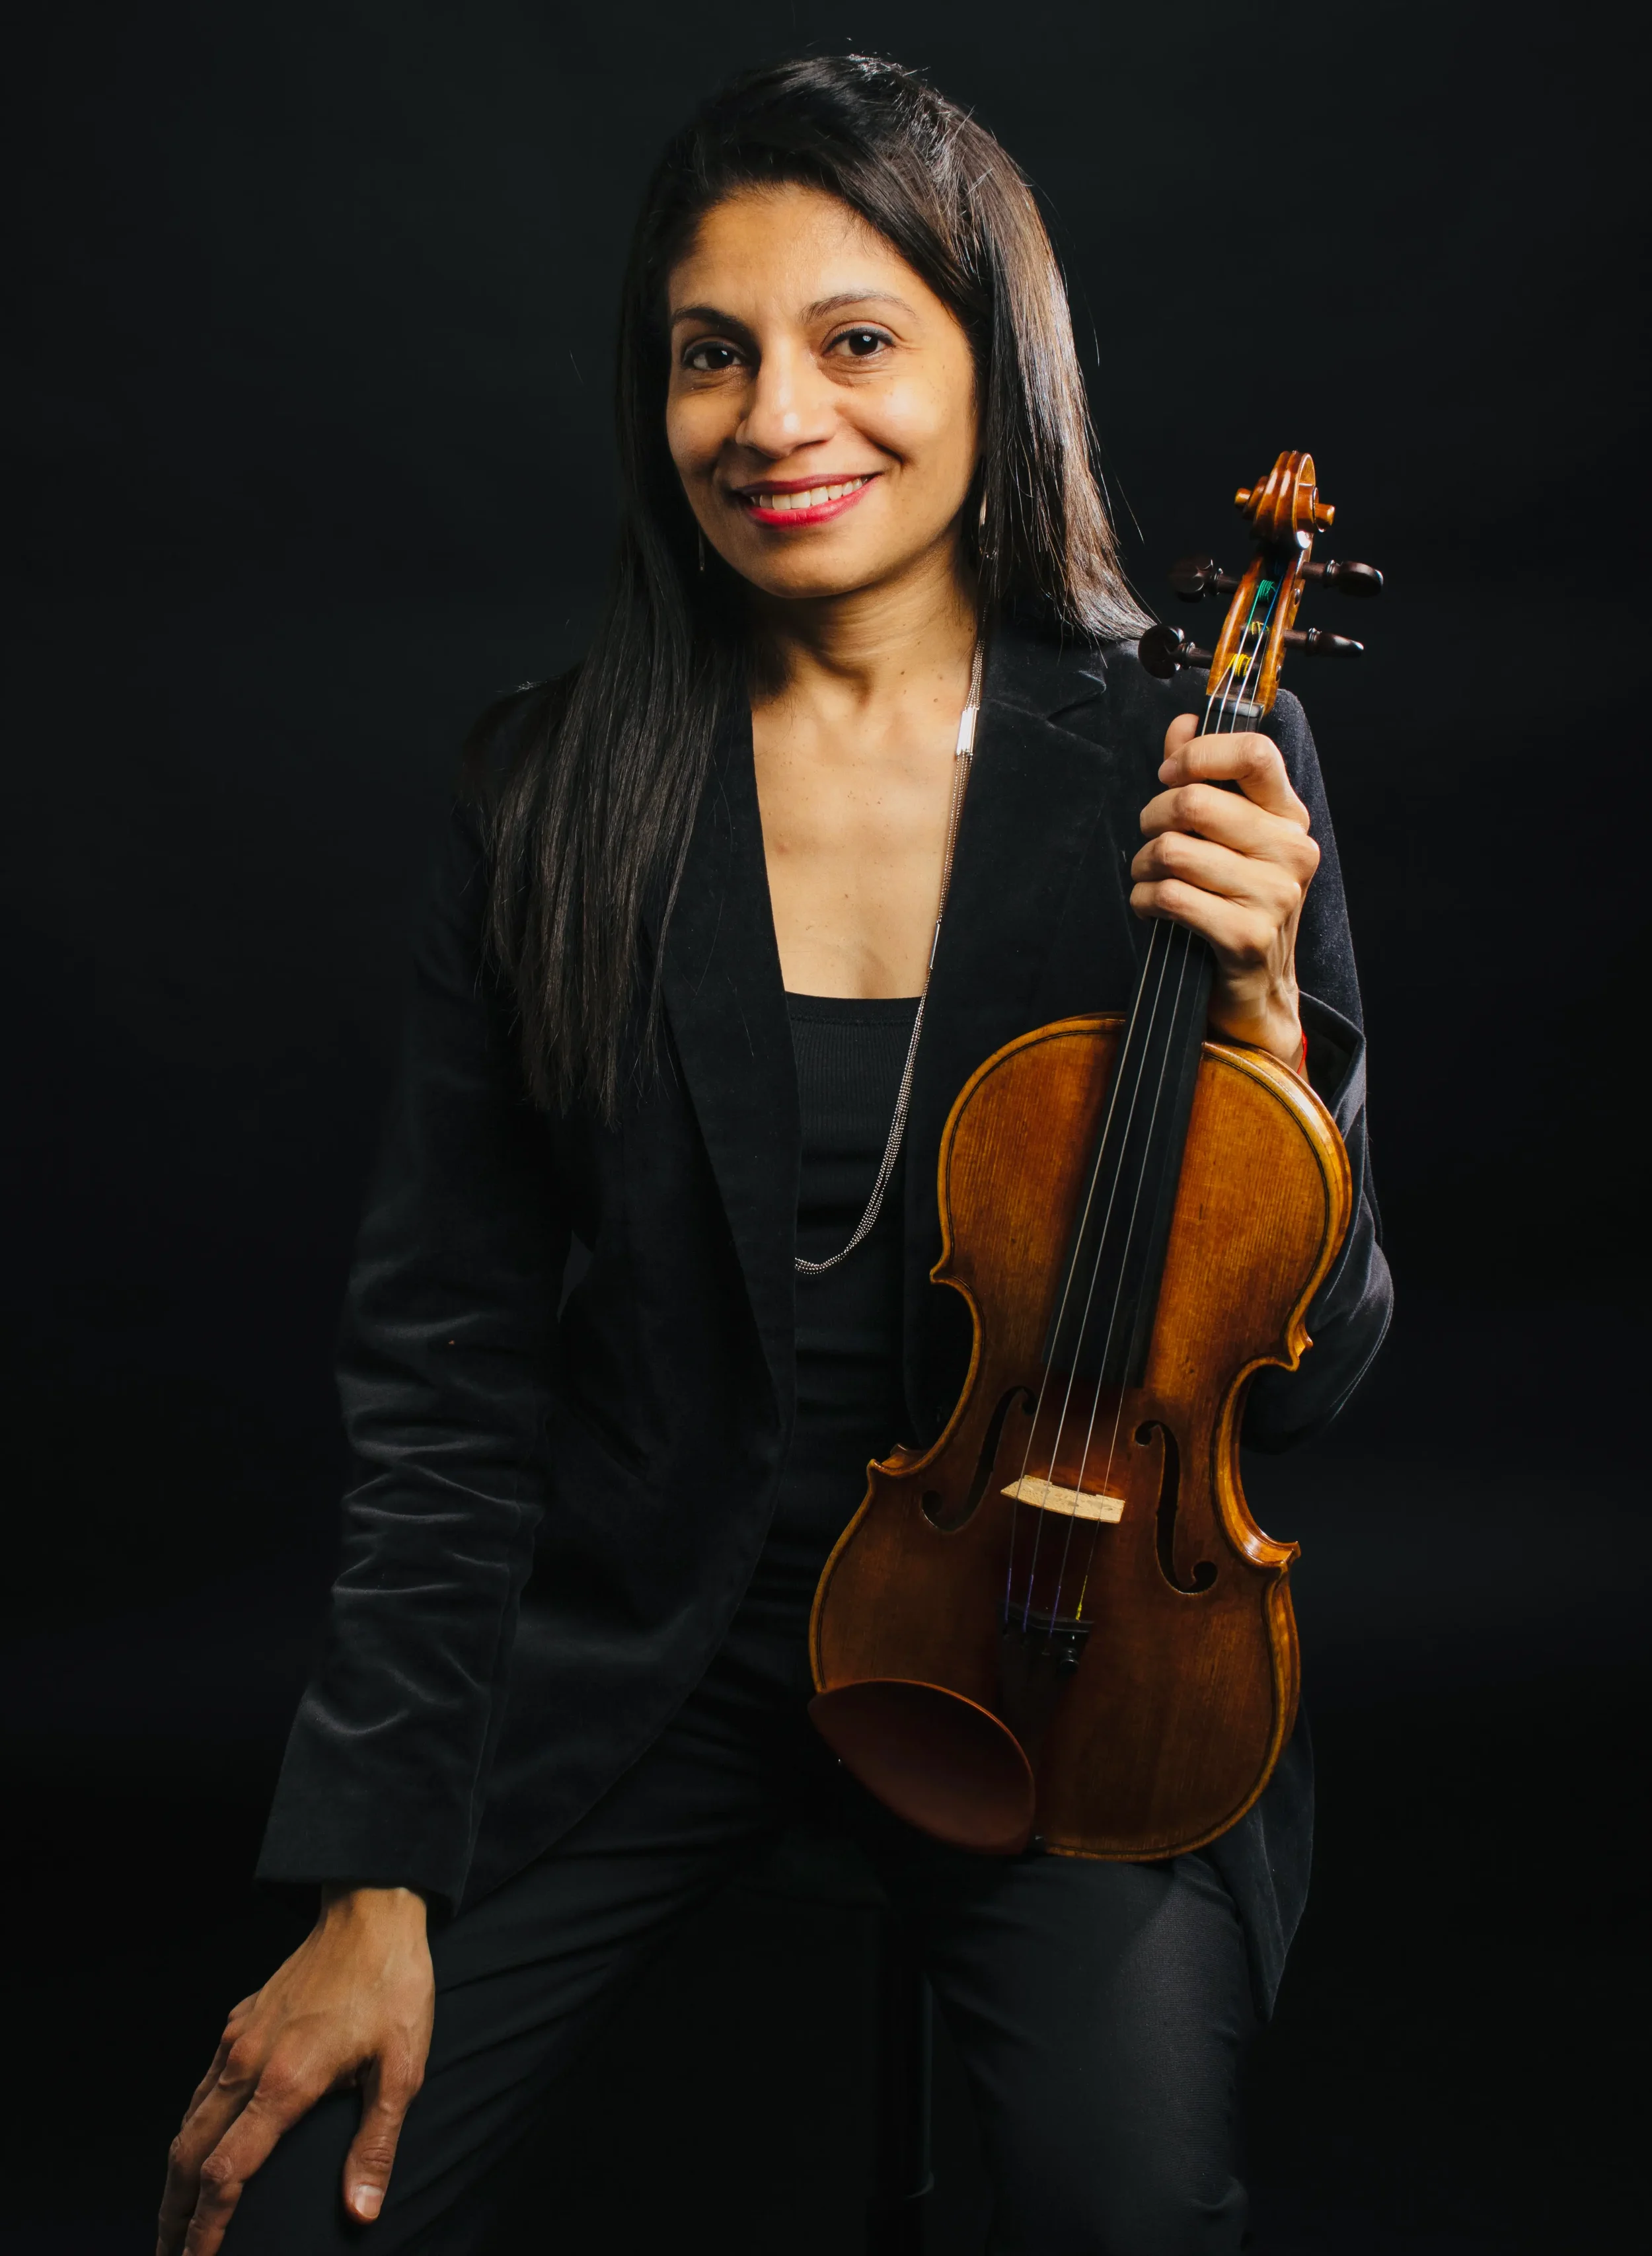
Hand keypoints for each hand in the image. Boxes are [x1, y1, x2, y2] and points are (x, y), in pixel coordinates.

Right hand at [156, 1886, 432, 2254]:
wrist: (371, 1911)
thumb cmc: (393, 1987)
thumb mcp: (403, 2068)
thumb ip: (376, 2144)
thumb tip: (361, 2212)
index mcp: (285, 2083)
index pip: (227, 2175)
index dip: (206, 2229)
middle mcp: (248, 2064)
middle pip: (189, 2157)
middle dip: (173, 2217)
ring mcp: (239, 2040)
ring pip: (189, 2122)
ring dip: (176, 2178)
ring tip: (173, 2221)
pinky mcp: (241, 2023)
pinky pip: (202, 2088)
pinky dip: (190, 2131)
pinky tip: (198, 2149)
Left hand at [1131, 715, 1319, 1064]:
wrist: (1255, 992)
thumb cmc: (1234, 906)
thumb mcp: (1227, 839)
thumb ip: (1207, 778)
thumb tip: (1183, 724)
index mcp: (1288, 817)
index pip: (1254, 752)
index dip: (1198, 754)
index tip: (1169, 773)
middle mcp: (1291, 851)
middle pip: (1195, 801)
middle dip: (1152, 818)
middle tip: (1150, 839)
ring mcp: (1274, 895)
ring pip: (1173, 851)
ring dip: (1143, 866)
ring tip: (1149, 879)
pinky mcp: (1247, 936)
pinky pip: (1170, 898)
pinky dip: (1144, 901)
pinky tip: (1152, 908)